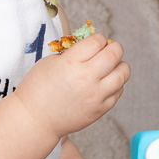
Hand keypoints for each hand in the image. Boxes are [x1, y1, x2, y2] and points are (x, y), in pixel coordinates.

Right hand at [13, 32, 128, 142]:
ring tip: (111, 66)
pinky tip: (106, 82)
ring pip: (123, 73)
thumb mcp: (49, 62)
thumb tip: (92, 46)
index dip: (99, 38)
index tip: (96, 40)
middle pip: (114, 54)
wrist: (35, 120)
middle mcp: (86, 78)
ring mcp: (95, 95)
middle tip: (110, 48)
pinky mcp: (100, 109)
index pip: (97, 41)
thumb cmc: (38, 89)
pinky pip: (118, 91)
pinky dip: (116, 84)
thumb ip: (72, 52)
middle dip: (115, 47)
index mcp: (70, 63)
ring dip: (120, 65)